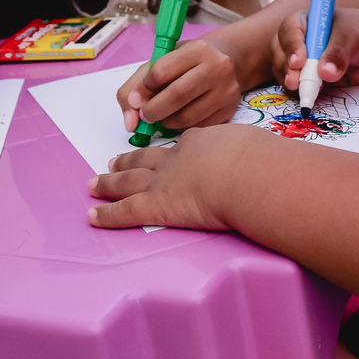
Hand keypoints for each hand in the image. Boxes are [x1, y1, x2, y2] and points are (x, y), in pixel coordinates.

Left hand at [87, 123, 271, 228]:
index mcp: (202, 142)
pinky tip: (93, 216)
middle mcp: (176, 158)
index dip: (165, 151)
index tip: (160, 152)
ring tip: (95, 183)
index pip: (180, 145)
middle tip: (112, 161)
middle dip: (128, 161)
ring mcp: (164, 181)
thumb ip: (251, 153)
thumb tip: (265, 161)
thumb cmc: (260, 159)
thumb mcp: (254, 146)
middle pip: (146, 159)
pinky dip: (107, 214)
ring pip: (129, 181)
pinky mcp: (157, 205)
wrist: (247, 173)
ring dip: (110, 183)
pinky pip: (126, 211)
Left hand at [117, 39, 242, 131]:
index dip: (143, 89)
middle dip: (152, 111)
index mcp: (197, 49)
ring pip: (187, 118)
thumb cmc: (188, 62)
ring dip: (166, 123)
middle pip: (176, 96)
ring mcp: (226, 91)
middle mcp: (216, 68)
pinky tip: (180, 117)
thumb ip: (135, 87)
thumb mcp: (162, 61)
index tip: (138, 97)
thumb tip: (130, 122)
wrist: (228, 60)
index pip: (160, 72)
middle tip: (145, 115)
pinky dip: (182, 128)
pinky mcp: (230, 110)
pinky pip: (198, 128)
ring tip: (163, 116)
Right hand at [271, 7, 358, 91]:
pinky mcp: (304, 76)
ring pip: (281, 68)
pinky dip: (297, 91)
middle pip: (279, 50)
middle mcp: (297, 38)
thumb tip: (325, 73)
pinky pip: (292, 84)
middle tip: (295, 82)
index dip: (291, 45)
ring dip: (289, 80)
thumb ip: (338, 53)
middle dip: (285, 67)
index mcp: (305, 20)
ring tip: (306, 91)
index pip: (289, 29)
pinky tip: (309, 95)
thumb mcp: (352, 38)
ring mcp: (299, 58)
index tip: (299, 62)